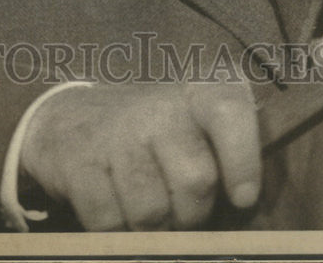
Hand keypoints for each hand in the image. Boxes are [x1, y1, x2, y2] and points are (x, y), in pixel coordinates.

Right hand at [19, 81, 260, 230]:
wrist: (74, 116)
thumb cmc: (157, 134)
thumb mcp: (201, 126)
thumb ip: (233, 154)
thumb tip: (247, 205)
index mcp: (198, 92)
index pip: (227, 110)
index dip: (241, 157)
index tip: (244, 198)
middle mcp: (158, 104)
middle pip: (196, 182)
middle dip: (192, 213)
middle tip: (179, 205)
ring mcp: (115, 130)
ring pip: (152, 213)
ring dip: (153, 227)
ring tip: (146, 203)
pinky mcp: (78, 159)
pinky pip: (109, 222)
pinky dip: (114, 229)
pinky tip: (114, 204)